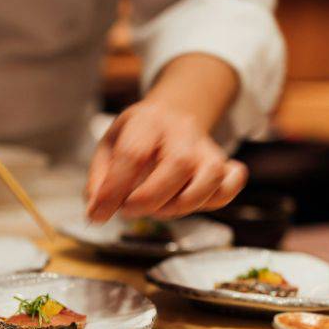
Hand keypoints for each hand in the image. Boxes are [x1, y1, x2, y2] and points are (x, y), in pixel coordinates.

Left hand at [85, 99, 247, 221]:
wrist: (172, 115)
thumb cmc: (135, 137)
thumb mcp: (108, 148)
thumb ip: (99, 180)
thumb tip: (97, 212)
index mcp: (147, 120)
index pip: (133, 154)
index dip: (114, 190)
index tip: (99, 213)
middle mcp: (182, 130)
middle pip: (178, 163)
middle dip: (150, 198)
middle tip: (128, 210)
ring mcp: (206, 147)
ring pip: (210, 176)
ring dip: (182, 204)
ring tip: (158, 209)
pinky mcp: (222, 164)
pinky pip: (231, 185)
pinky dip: (215, 200)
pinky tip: (190, 201)